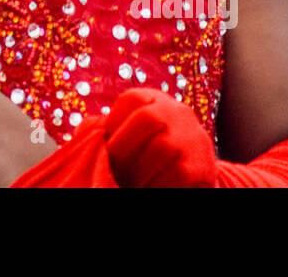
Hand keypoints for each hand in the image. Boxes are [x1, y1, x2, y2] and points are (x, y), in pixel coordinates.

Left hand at [102, 88, 216, 186]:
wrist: (190, 182)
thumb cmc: (145, 159)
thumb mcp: (128, 138)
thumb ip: (105, 133)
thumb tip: (85, 134)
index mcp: (155, 101)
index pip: (133, 99)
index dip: (114, 122)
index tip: (104, 147)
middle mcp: (178, 114)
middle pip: (148, 118)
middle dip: (123, 146)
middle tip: (112, 169)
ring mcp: (194, 138)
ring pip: (163, 146)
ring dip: (138, 170)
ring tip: (127, 183)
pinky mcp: (202, 167)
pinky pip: (178, 172)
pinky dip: (156, 183)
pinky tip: (147, 188)